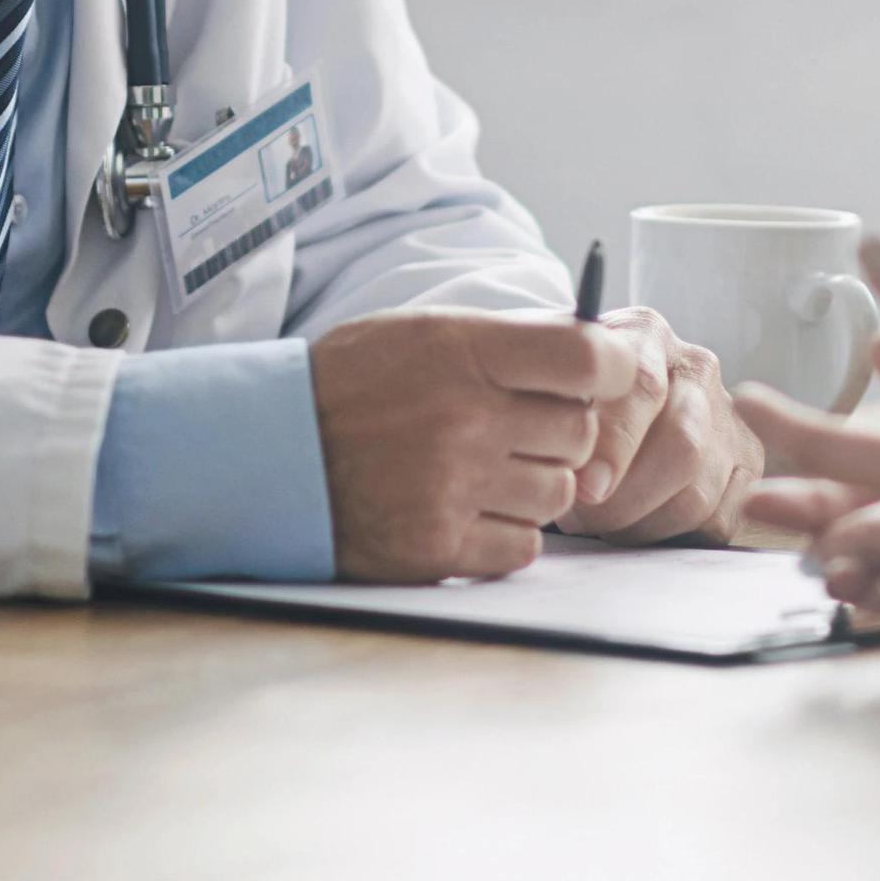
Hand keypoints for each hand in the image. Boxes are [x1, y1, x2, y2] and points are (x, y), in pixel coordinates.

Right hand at [310, 310, 627, 582]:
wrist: (269, 453)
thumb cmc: (350, 384)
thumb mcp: (423, 333)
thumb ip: (506, 341)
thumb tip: (594, 350)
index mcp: (463, 352)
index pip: (586, 360)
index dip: (610, 370)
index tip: (603, 378)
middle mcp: (465, 420)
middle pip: (580, 433)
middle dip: (559, 432)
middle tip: (514, 428)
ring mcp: (453, 488)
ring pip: (557, 493)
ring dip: (534, 485)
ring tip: (483, 470)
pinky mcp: (438, 547)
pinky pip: (523, 546)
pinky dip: (507, 533)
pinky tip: (468, 509)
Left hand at [553, 307, 761, 543]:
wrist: (602, 401)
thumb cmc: (566, 398)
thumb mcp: (551, 384)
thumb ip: (556, 411)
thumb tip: (571, 477)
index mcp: (644, 333)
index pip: (643, 387)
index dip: (615, 443)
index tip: (586, 486)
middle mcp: (696, 366)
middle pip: (682, 444)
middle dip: (627, 497)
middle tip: (586, 519)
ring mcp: (728, 415)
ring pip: (698, 491)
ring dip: (644, 522)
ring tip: (604, 524)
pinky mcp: (747, 462)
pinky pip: (719, 519)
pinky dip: (674, 535)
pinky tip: (640, 526)